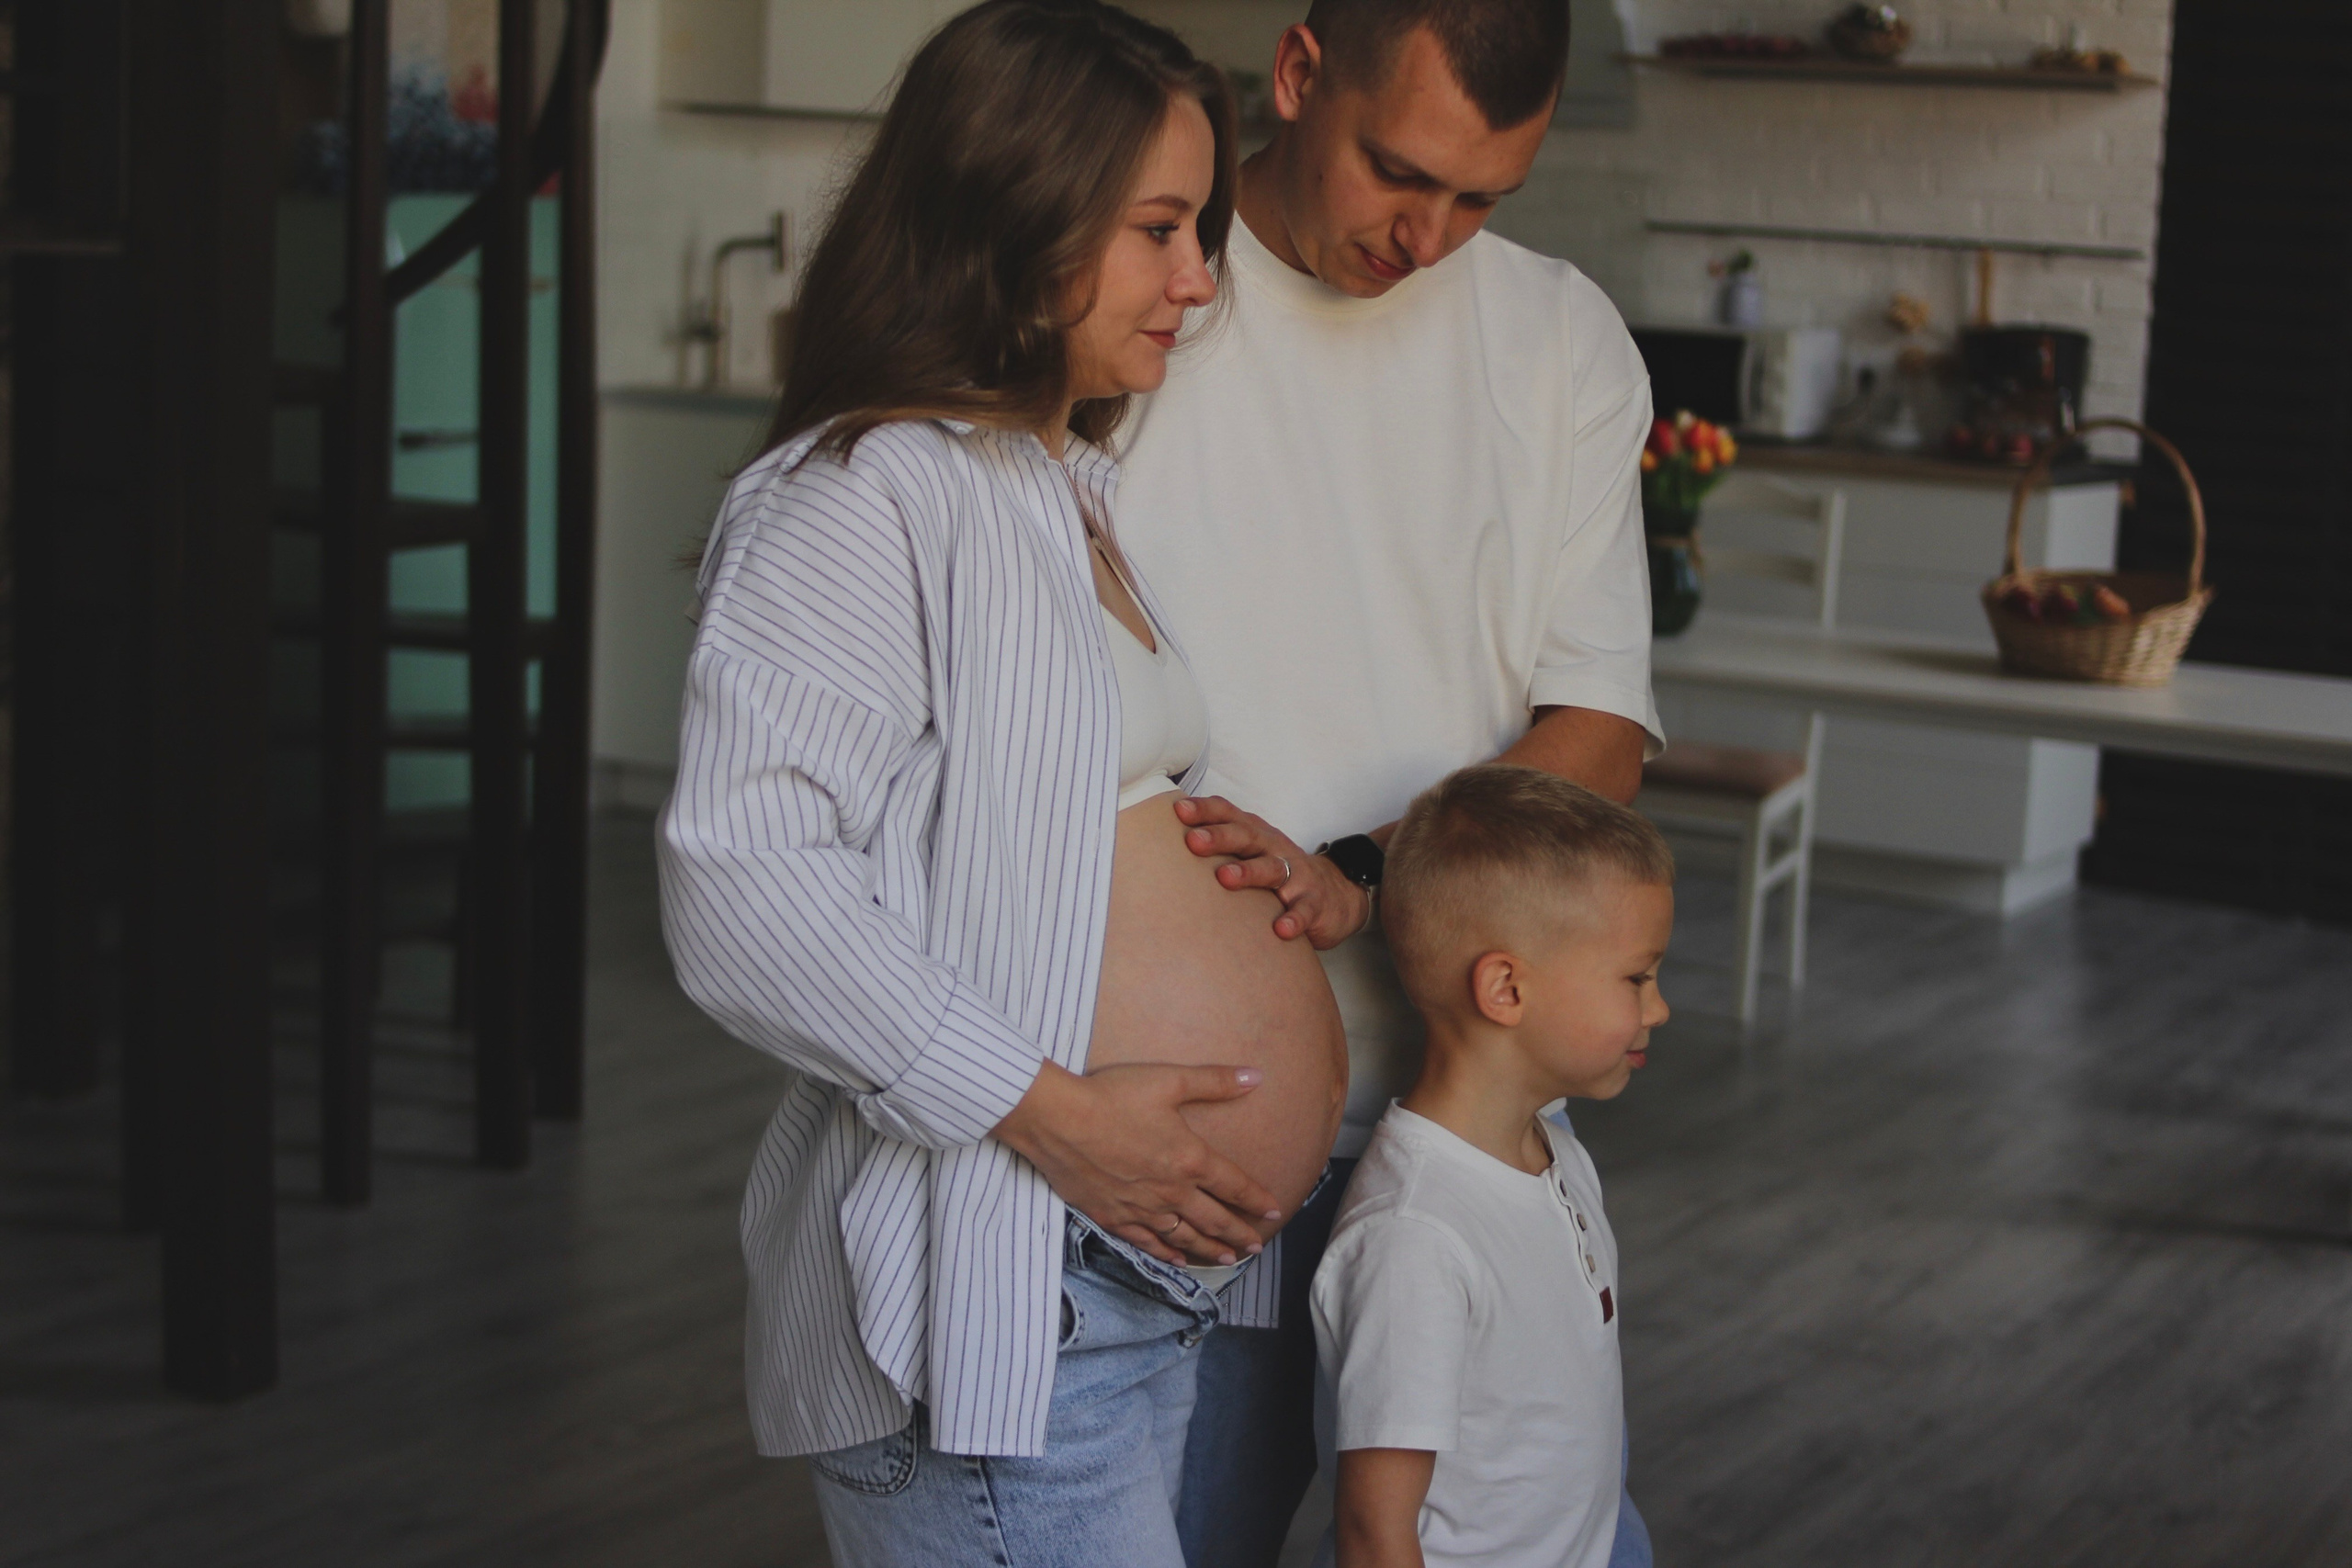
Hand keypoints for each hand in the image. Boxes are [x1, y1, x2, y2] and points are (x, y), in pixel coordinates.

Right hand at [992, 1061, 1285, 1265]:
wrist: (1058, 1120)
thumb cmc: (1112, 1096)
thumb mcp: (1169, 1080)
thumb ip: (1215, 1082)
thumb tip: (1256, 1076)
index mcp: (1189, 1159)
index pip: (1234, 1185)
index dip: (1257, 1200)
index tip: (1274, 1211)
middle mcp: (1171, 1191)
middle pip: (1214, 1219)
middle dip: (1238, 1234)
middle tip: (1256, 1247)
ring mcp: (1141, 1208)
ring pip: (1184, 1237)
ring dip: (1208, 1250)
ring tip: (1227, 1261)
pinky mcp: (1112, 1216)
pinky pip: (1147, 1243)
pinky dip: (1166, 1253)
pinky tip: (1177, 1259)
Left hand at [1173, 795, 1372, 948]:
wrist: (1335, 895)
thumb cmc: (1278, 872)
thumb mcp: (1251, 854)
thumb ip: (1218, 848)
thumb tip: (1163, 843)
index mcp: (1255, 835)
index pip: (1229, 815)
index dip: (1206, 810)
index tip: (1179, 810)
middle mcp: (1274, 848)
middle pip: (1246, 837)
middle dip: (1219, 837)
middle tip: (1193, 841)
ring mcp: (1296, 875)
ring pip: (1271, 869)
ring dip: (1248, 872)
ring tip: (1225, 878)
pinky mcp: (1314, 902)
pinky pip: (1304, 910)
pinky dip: (1293, 918)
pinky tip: (1280, 929)